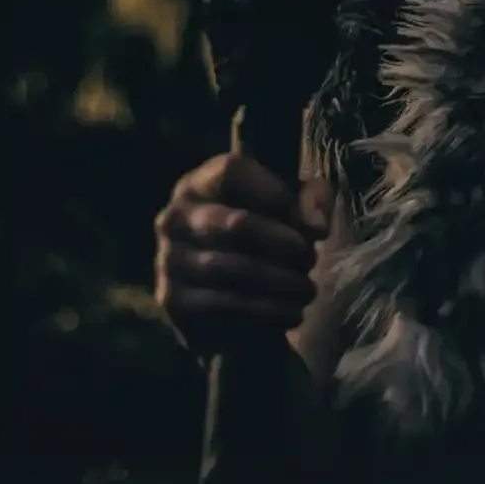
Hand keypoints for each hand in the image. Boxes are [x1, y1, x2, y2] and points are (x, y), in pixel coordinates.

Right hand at [154, 153, 333, 356]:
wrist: (229, 293)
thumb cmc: (267, 233)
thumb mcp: (294, 206)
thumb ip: (313, 200)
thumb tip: (316, 227)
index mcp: (200, 183)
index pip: (232, 170)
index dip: (274, 192)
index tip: (300, 217)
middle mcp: (175, 217)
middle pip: (237, 223)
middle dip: (284, 244)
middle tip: (311, 259)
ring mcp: (168, 260)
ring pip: (232, 269)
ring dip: (280, 282)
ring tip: (308, 290)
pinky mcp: (171, 301)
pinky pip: (222, 307)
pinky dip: (265, 312)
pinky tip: (291, 313)